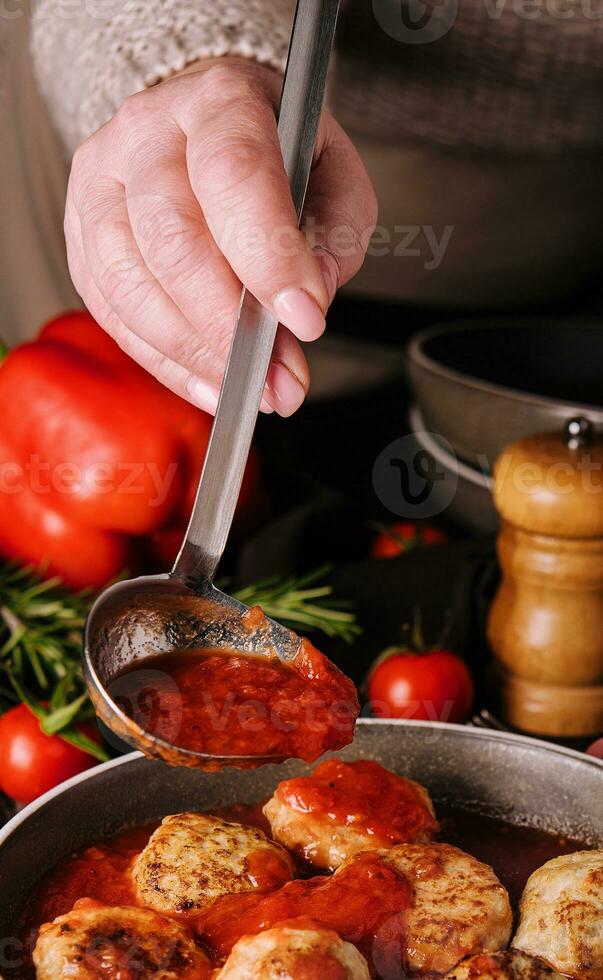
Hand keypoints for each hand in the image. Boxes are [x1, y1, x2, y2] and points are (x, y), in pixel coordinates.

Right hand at [65, 57, 376, 415]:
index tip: (305, 318)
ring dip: (196, 354)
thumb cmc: (276, 155)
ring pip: (131, 284)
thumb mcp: (332, 174)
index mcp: (219, 100)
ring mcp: (101, 184)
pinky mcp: (81, 236)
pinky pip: (113, 314)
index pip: (234, 174)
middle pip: (172, 238)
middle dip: (230, 324)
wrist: (209, 130)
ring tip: (254, 388)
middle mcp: (146, 133)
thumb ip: (335, 230)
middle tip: (281, 374)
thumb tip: (312, 292)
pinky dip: (166, 362)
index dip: (268, 255)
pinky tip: (210, 383)